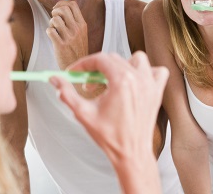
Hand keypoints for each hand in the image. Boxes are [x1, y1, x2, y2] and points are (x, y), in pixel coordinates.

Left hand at [46, 0, 87, 69]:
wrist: (79, 68)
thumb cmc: (77, 50)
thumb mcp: (81, 34)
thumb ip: (74, 21)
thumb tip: (62, 7)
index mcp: (82, 25)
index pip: (72, 5)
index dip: (62, 3)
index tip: (57, 9)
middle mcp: (77, 29)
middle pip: (63, 9)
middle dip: (54, 11)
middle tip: (54, 18)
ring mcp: (69, 37)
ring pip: (55, 19)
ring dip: (51, 23)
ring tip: (54, 29)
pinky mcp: (61, 45)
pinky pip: (50, 31)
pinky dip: (48, 32)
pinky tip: (52, 36)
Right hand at [49, 51, 168, 161]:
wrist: (131, 154)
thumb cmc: (111, 137)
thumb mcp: (83, 114)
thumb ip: (67, 94)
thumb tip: (55, 81)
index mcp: (121, 81)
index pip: (99, 59)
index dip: (83, 64)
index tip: (74, 71)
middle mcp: (138, 78)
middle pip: (114, 58)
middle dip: (97, 68)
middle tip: (87, 82)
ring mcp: (150, 84)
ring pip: (136, 59)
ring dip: (121, 65)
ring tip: (110, 80)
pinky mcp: (157, 92)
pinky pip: (157, 71)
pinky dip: (147, 71)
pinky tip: (135, 81)